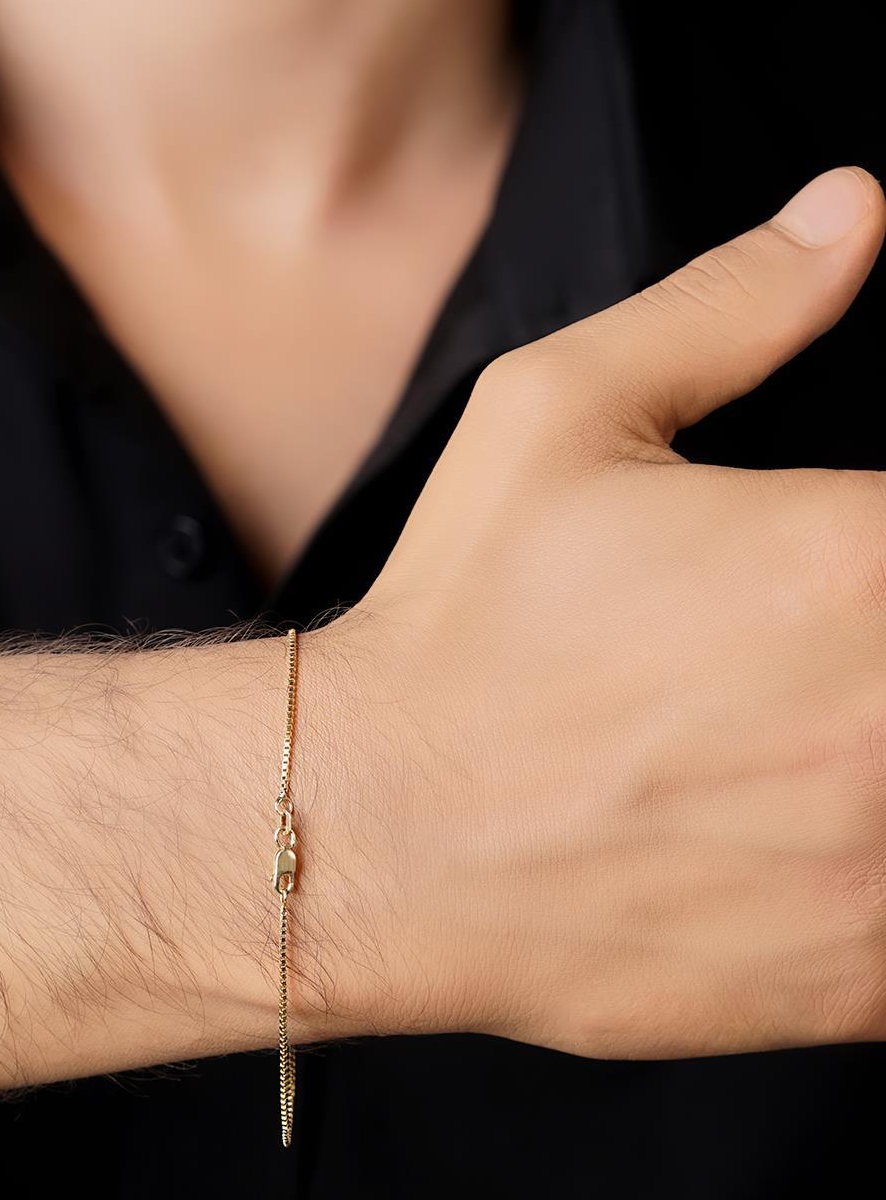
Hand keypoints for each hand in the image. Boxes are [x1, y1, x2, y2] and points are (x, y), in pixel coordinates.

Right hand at [323, 164, 885, 1059]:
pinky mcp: (852, 982)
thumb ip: (732, 309)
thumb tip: (852, 217)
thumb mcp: (557, 417)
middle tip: (813, 681)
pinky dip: (877, 895)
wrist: (366, 834)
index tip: (859, 595)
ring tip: (800, 762)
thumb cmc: (456, 638)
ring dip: (883, 777)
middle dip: (883, 670)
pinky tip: (796, 858)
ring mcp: (880, 863)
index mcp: (854, 561)